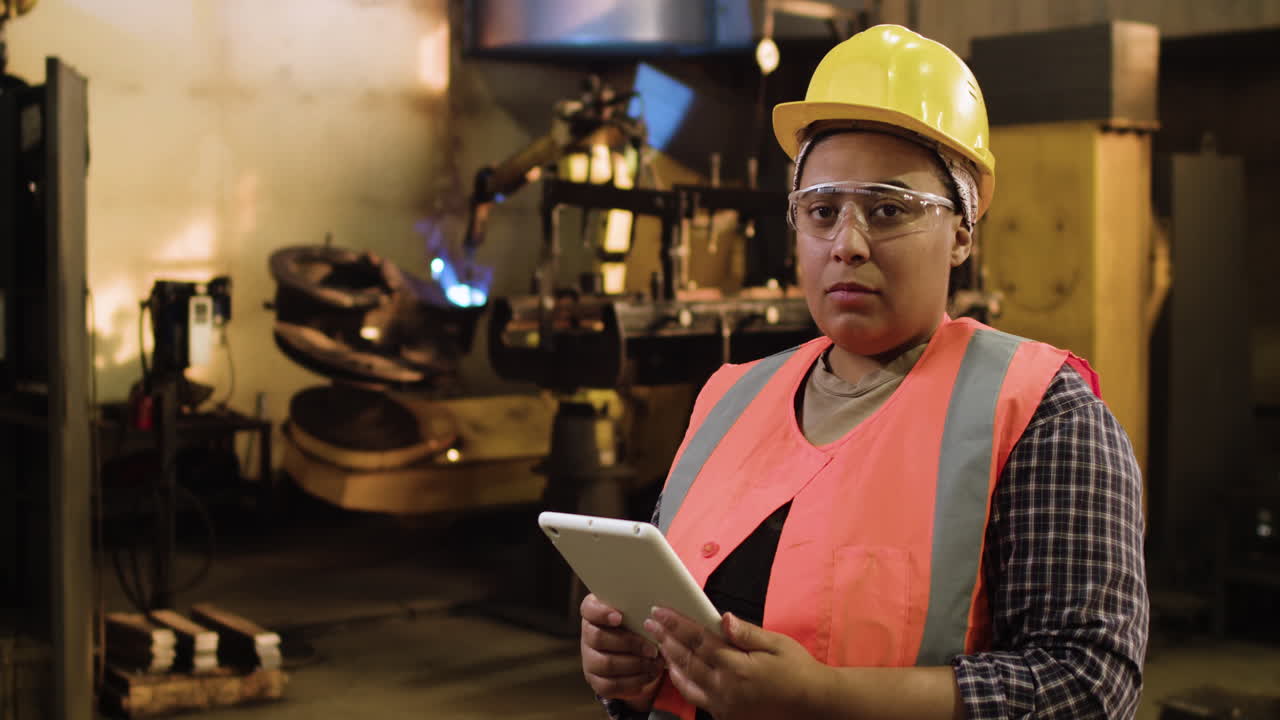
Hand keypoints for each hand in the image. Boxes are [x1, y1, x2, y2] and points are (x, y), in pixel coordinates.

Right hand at [580, 593, 664, 709]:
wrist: (634, 651)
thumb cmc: (636, 624)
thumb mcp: (636, 612)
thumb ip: (639, 607)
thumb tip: (657, 609)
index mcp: (594, 612)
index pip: (589, 609)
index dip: (602, 613)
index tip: (619, 617)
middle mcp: (588, 635)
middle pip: (599, 638)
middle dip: (629, 644)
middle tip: (652, 649)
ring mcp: (589, 659)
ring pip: (606, 664)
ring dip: (635, 664)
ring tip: (655, 663)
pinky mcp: (596, 680)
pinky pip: (611, 684)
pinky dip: (633, 681)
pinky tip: (649, 674)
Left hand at [644, 607, 827, 719]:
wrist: (812, 705)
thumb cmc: (797, 670)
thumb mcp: (777, 645)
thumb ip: (747, 633)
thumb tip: (723, 618)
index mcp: (738, 667)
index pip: (699, 641)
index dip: (677, 624)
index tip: (661, 612)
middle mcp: (726, 689)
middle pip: (687, 660)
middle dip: (666, 639)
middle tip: (650, 623)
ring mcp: (724, 705)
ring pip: (686, 681)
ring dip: (670, 661)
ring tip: (658, 643)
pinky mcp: (726, 716)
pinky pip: (696, 698)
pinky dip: (682, 682)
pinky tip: (676, 671)